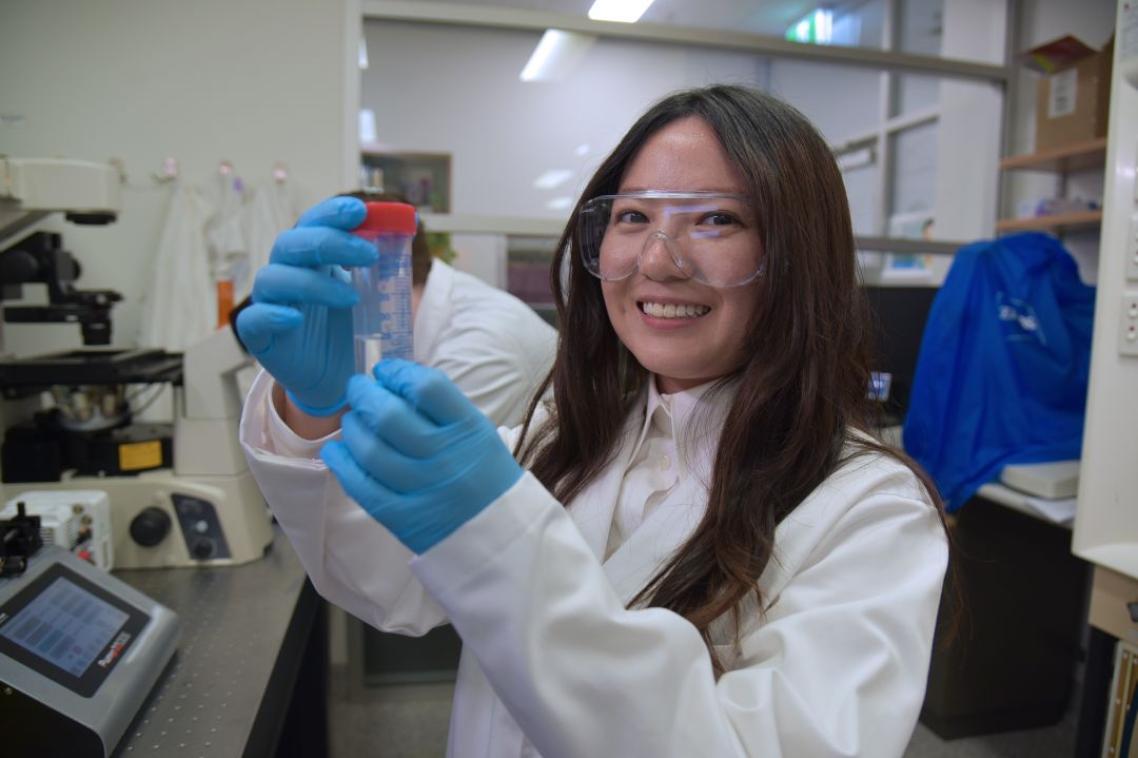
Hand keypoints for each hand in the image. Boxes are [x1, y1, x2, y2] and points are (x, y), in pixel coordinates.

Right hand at [235, 197, 376, 415]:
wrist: (339, 376)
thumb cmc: (350, 329)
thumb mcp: (371, 294)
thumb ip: (381, 263)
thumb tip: (407, 225)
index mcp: (311, 258)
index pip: (313, 224)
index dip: (331, 213)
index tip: (360, 210)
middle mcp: (287, 274)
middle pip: (291, 244)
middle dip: (329, 242)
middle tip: (368, 254)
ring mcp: (270, 303)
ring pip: (273, 278)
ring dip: (312, 282)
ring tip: (351, 298)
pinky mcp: (260, 335)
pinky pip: (253, 319)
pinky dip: (272, 315)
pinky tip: (294, 318)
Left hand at [321, 360, 523, 553]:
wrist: (501, 533)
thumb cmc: (484, 474)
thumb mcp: (478, 432)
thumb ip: (440, 409)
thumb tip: (390, 383)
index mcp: (468, 429)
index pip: (427, 387)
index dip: (398, 372)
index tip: (386, 371)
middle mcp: (444, 456)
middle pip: (389, 415)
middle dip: (364, 394)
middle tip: (359, 390)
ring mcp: (422, 488)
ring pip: (369, 449)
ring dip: (352, 427)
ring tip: (353, 421)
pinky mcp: (402, 517)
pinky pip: (361, 486)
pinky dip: (342, 464)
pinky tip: (336, 451)